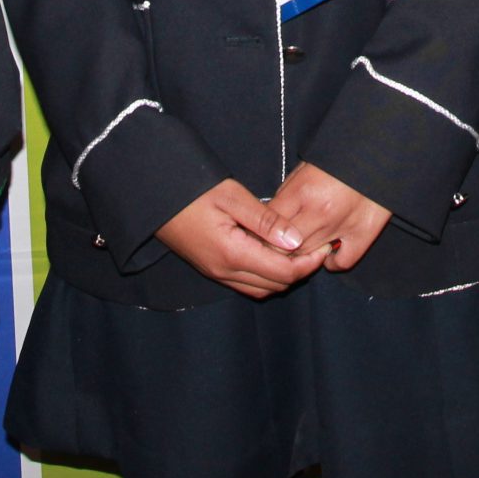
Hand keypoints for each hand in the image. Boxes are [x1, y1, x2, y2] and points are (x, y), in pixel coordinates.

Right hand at [155, 179, 326, 298]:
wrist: (154, 196)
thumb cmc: (191, 189)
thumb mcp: (232, 196)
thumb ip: (265, 221)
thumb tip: (296, 240)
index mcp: (232, 254)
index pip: (283, 272)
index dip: (309, 263)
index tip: (324, 244)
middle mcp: (224, 271)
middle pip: (275, 285)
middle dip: (300, 270)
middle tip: (316, 246)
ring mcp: (216, 273)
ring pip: (261, 288)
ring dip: (283, 274)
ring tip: (298, 249)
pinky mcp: (211, 268)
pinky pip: (246, 283)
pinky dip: (265, 274)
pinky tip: (272, 251)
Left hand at [268, 163, 392, 270]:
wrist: (380, 148)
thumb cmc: (340, 154)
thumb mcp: (306, 165)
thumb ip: (287, 192)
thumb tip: (271, 215)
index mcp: (302, 191)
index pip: (268, 226)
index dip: (260, 231)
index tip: (260, 232)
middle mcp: (320, 212)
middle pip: (284, 248)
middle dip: (277, 247)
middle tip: (278, 243)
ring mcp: (343, 226)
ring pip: (309, 257)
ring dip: (303, 254)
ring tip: (303, 244)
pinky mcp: (365, 234)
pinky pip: (342, 262)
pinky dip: (332, 262)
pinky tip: (328, 251)